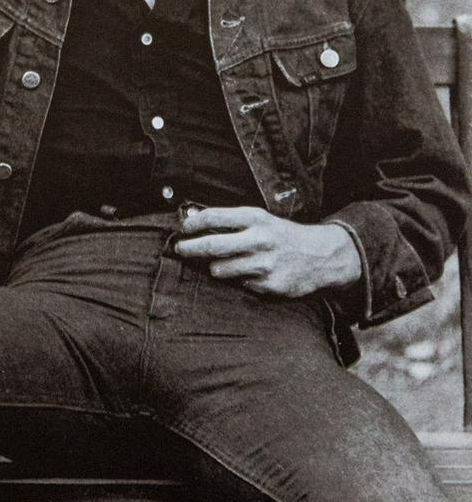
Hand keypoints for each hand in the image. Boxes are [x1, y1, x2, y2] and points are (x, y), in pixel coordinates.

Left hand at [174, 206, 360, 297]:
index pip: (214, 217)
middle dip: (190, 248)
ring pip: (220, 269)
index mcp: (256, 219)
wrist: (322, 256)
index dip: (193, 224)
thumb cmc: (283, 235)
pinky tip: (250, 273)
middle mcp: (260, 240)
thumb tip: (194, 220)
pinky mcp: (269, 285)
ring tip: (219, 263)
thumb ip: (231, 222)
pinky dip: (239, 279)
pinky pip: (239, 283)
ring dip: (214, 267)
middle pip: (212, 245)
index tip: (183, 228)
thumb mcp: (261, 219)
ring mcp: (264, 264)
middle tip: (180, 249)